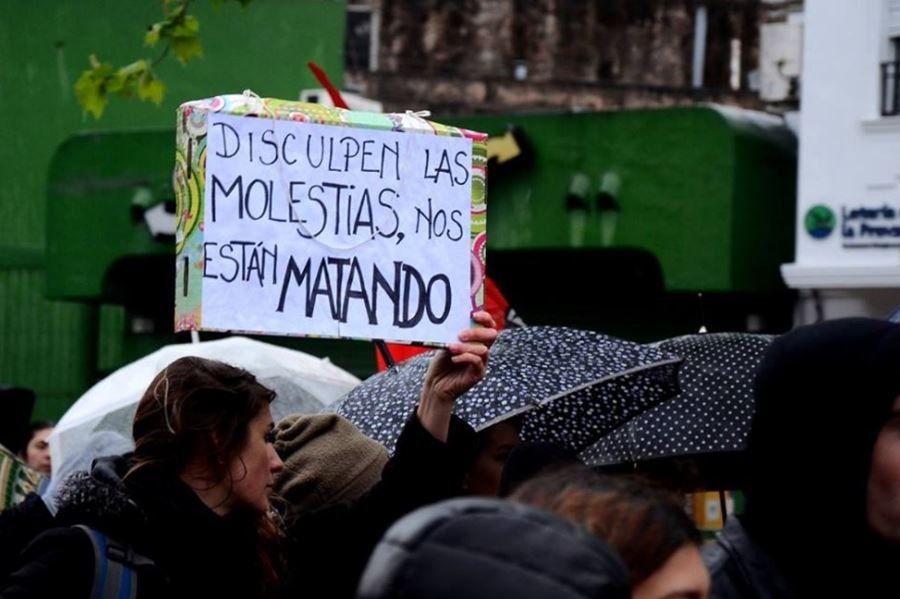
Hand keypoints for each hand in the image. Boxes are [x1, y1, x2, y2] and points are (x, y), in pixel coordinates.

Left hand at [417, 311, 497, 440]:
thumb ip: (454, 334)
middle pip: (491, 335)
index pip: (488, 326)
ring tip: (451, 348)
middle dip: (477, 332)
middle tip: (461, 335)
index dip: (485, 318)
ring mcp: (482, 363)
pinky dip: (465, 357)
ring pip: (483, 349)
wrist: (436, 384)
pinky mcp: (478, 374)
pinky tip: (454, 359)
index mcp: (477, 341)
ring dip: (466, 347)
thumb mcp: (447, 344)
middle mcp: (482, 350)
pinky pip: (477, 362)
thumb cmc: (441, 364)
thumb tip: (455, 319)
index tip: (473, 314)